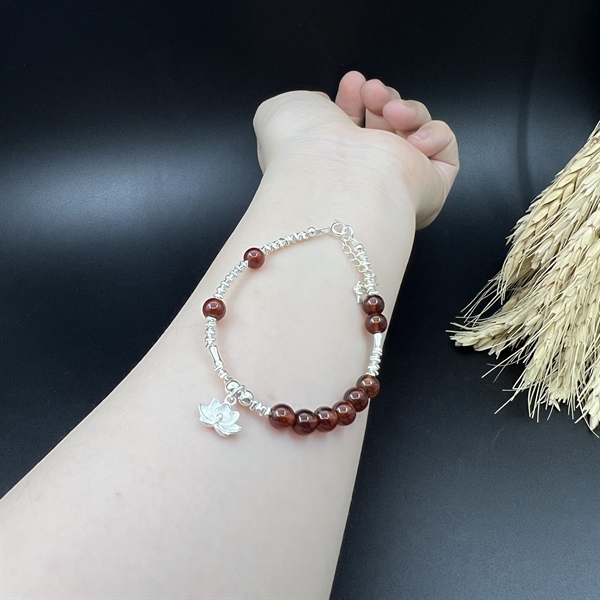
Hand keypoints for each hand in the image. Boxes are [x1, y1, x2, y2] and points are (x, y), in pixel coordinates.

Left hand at [253, 71, 458, 228]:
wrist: (334, 178)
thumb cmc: (301, 150)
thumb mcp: (280, 112)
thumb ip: (301, 104)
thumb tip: (322, 106)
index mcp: (332, 162)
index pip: (353, 126)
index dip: (354, 98)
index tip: (351, 83)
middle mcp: (366, 173)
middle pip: (386, 122)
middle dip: (380, 98)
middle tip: (370, 93)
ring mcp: (400, 180)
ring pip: (415, 128)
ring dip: (405, 109)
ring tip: (388, 110)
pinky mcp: (432, 185)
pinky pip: (444, 149)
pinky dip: (432, 133)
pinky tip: (411, 139)